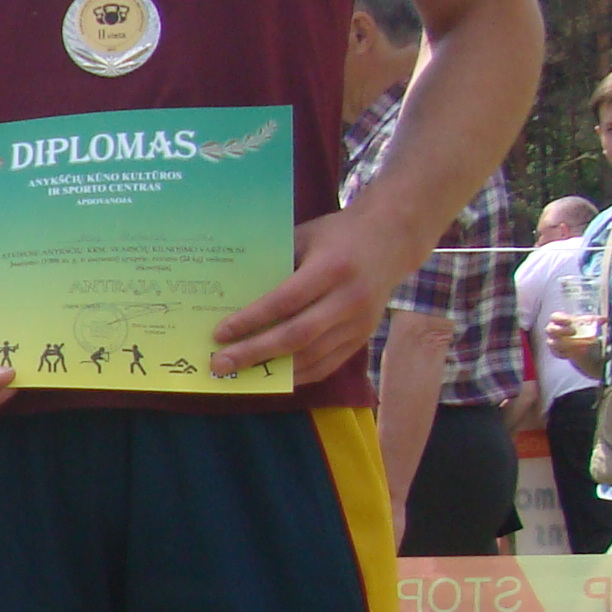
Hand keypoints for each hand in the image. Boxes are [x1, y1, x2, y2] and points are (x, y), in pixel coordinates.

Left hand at [213, 208, 397, 385]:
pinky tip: (272, 376)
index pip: (285, 301)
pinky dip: (298, 375)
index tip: (220, 333)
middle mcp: (350, 299)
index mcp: (333, 268)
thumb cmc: (337, 235)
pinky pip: (328, 364)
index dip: (251, 320)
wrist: (392, 238)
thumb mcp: (304, 238)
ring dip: (272, 369)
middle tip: (220, 364)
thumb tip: (232, 300)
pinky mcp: (364, 336)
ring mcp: (361, 322)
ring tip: (239, 374)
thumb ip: (275, 266)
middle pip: (297, 336)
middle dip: (254, 353)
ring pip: (312, 356)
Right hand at [547, 312, 606, 381]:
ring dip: (566, 343)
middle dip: (561, 331)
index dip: (560, 318)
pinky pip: (558, 352)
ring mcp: (552, 341)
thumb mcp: (590, 324)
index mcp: (560, 320)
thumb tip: (605, 319)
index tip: (569, 321)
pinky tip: (574, 352)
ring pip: (553, 343)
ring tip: (579, 344)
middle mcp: (553, 330)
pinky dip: (566, 352)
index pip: (555, 317)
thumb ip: (595, 321)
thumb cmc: (583, 329)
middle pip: (550, 330)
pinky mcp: (555, 351)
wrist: (582, 344)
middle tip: (574, 332)